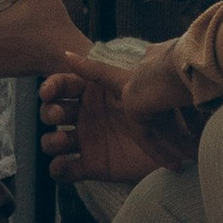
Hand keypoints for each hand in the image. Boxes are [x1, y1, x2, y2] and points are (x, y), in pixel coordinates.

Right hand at [38, 59, 201, 186]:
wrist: (174, 140)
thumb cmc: (150, 106)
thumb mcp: (125, 86)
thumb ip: (96, 71)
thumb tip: (66, 53)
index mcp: (88, 93)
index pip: (60, 87)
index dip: (50, 88)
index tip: (48, 92)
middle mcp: (82, 117)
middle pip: (51, 113)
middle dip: (50, 114)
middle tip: (61, 116)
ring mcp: (85, 141)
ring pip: (52, 142)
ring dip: (51, 141)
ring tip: (63, 141)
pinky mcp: (91, 165)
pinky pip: (65, 169)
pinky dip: (58, 169)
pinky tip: (63, 164)